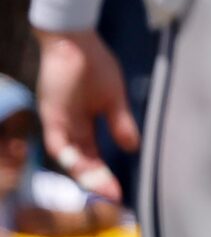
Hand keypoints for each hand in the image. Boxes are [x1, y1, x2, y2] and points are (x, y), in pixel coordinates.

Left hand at [34, 31, 138, 201]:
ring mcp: (59, 124)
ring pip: (69, 157)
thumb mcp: (113, 97)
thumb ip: (121, 123)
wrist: (74, 40)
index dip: (105, 174)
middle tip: (113, 197)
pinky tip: (82, 164)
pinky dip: (69, 154)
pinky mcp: (50, 115)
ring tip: (102, 186)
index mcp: (85, 124)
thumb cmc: (95, 65)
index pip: (94, 156)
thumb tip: (134, 147)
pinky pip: (57, 142)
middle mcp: (70, 129)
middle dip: (97, 180)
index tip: (119, 192)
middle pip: (82, 161)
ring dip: (85, 173)